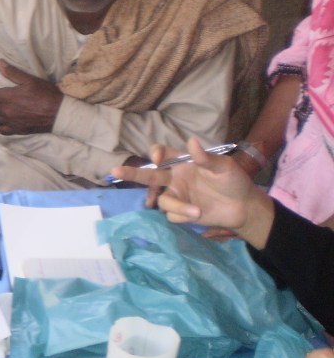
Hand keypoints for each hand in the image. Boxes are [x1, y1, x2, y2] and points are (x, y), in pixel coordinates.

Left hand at [0, 60, 62, 134]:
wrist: (59, 114)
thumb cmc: (46, 94)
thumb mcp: (30, 80)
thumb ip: (12, 72)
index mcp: (7, 97)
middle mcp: (6, 112)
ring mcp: (10, 123)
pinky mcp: (16, 131)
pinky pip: (1, 129)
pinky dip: (0, 123)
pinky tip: (4, 118)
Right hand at [109, 138, 274, 248]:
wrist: (243, 207)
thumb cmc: (233, 181)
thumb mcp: (224, 167)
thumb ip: (206, 157)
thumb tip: (191, 141)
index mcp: (183, 163)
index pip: (162, 154)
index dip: (156, 153)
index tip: (157, 157)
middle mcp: (175, 178)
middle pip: (148, 175)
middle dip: (131, 172)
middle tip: (114, 171)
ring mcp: (176, 196)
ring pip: (162, 201)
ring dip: (177, 207)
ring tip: (197, 211)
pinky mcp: (180, 213)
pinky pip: (172, 215)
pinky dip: (184, 216)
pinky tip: (198, 214)